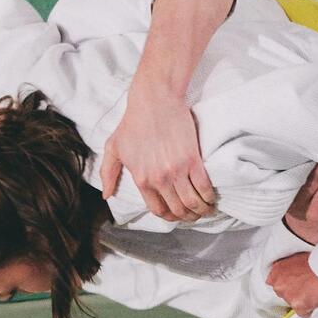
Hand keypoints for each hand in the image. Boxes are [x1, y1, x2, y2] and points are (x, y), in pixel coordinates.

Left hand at [98, 84, 216, 220]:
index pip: (158, 209)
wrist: (154, 100)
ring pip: (192, 203)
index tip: (177, 215)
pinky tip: (211, 198)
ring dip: (201, 211)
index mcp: (141, 179)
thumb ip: (108, 173)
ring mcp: (177, 170)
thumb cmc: (134, 121)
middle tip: (194, 214)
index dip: (170, 217)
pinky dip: (209, 197)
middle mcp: (159, 179)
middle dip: (188, 217)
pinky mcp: (193, 160)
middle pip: (178, 209)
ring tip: (206, 209)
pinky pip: (204, 187)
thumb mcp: (114, 148)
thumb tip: (107, 194)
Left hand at [265, 253, 317, 316]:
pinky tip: (317, 298)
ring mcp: (288, 296)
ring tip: (315, 290)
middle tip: (308, 287)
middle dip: (295, 293)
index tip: (295, 285)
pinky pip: (303, 313)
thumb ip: (291, 269)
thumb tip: (295, 277)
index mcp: (277, 270)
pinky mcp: (298, 306)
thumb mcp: (299, 258)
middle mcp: (279, 284)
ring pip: (293, 305)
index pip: (274, 283)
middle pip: (284, 295)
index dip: (287, 285)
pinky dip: (310, 309)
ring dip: (303, 301)